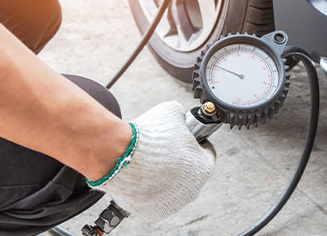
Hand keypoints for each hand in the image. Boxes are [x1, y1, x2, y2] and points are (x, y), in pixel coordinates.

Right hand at [98, 101, 215, 221]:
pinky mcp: (153, 213)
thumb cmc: (149, 136)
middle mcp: (192, 190)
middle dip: (180, 163)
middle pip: (190, 174)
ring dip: (165, 178)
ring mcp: (172, 204)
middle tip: (164, 151)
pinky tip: (141, 178)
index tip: (186, 140)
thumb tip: (180, 117)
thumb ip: (182, 117)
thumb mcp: (172, 112)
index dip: (195, 144)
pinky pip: (154, 200)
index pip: (206, 154)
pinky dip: (149, 191)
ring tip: (149, 164)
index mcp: (203, 168)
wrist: (120, 155)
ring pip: (172, 189)